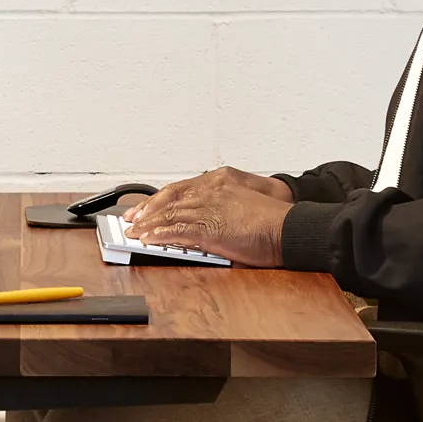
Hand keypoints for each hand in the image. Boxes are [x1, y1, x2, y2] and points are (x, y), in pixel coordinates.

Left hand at [133, 167, 291, 266]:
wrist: (291, 228)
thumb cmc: (275, 220)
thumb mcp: (248, 202)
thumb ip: (226, 205)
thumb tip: (212, 217)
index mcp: (221, 181)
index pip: (181, 188)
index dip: (160, 199)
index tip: (147, 207)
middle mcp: (212, 190)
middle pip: (170, 199)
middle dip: (148, 210)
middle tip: (131, 219)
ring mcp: (210, 208)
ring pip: (170, 215)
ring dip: (149, 225)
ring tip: (134, 233)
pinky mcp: (211, 229)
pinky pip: (178, 232)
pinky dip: (160, 236)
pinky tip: (148, 240)